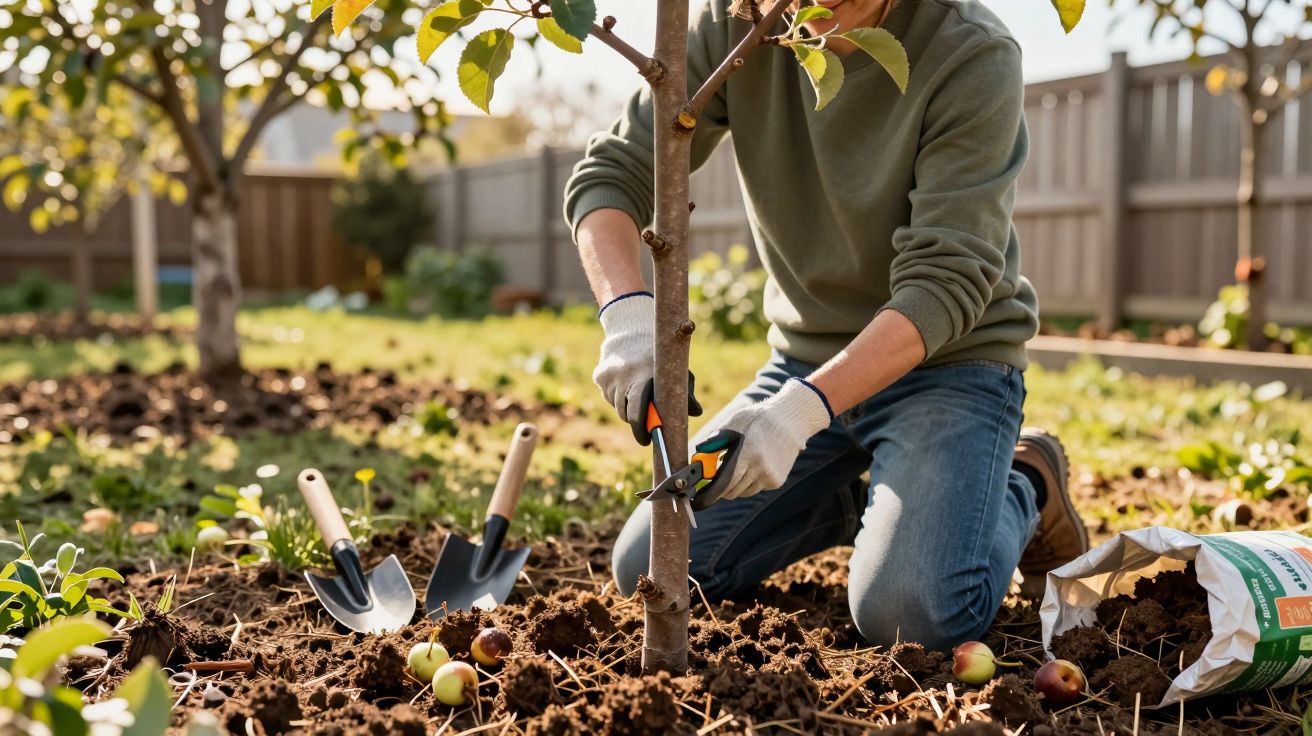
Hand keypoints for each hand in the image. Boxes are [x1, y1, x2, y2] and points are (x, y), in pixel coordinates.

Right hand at [593, 292, 701, 444]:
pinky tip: (626, 383)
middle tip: (643, 432)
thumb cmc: (659, 353)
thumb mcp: (676, 368)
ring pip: (617, 406)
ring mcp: (609, 377)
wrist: (631, 328)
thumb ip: (685, 390)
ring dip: (627, 408)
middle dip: (636, 425)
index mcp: (644, 375)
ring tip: (637, 395)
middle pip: (626, 414)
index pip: (639, 411)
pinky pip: (609, 396)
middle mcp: (623, 376)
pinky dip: (617, 396)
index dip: (643, 428)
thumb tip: (696, 412)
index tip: (647, 440)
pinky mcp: (599, 377)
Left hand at [693, 378, 832, 502]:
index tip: (700, 498)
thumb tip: (697, 456)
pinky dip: (750, 482)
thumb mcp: (732, 425)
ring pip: (744, 492)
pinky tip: (755, 464)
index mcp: (747, 454)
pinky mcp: (777, 481)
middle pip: (732, 492)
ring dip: (736, 485)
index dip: (711, 493)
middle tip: (718, 475)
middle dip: (721, 487)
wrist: (789, 420)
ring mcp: (770, 477)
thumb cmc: (756, 420)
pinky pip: (756, 488)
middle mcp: (760, 469)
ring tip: (739, 465)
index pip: (724, 484)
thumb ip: (713, 442)